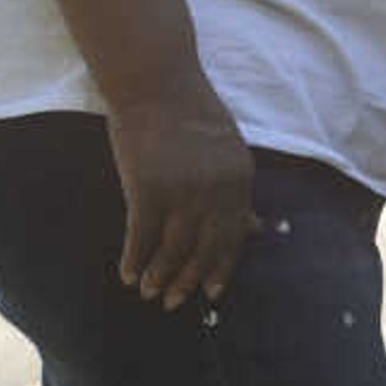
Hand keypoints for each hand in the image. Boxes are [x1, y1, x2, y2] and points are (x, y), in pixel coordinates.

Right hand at [103, 81, 252, 309]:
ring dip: (160, 275)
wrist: (155, 82)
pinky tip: (128, 275)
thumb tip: (257, 230)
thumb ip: (237, 194)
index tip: (213, 293)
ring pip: (174, 247)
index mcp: (240, 180)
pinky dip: (135, 259)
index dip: (222, 267)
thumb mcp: (228, 153)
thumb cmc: (189, 114)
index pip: (234, 236)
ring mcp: (182, 190)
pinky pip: (141, 235)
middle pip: (205, 248)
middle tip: (175, 303)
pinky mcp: (147, 188)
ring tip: (150, 293)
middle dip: (190, 280)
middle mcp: (216, 190)